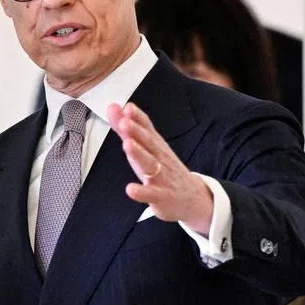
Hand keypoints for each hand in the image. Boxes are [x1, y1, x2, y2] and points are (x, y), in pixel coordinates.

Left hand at [107, 102, 213, 235]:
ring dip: (139, 154)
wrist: (191, 197)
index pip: (147, 129)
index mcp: (155, 146)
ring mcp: (162, 177)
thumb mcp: (145, 148)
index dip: (138, 118)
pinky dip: (141, 192)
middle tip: (125, 122)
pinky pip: (151, 194)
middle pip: (149, 143)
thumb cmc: (162, 169)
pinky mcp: (161, 196)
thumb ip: (127, 129)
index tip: (127, 108)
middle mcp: (160, 158)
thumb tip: (113, 107)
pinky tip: (130, 189)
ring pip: (150, 164)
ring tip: (127, 145)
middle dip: (137, 132)